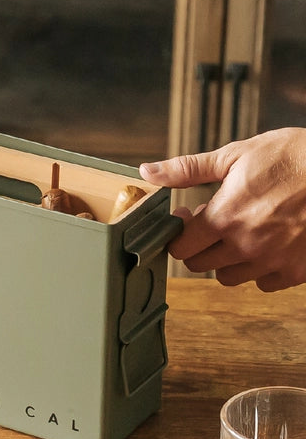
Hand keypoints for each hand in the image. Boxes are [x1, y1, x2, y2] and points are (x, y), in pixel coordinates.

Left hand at [139, 128, 305, 291]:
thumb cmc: (293, 158)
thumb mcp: (235, 155)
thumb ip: (187, 169)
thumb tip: (148, 172)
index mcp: (225, 217)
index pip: (181, 247)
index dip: (178, 232)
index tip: (187, 216)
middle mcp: (246, 245)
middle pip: (200, 264)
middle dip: (199, 245)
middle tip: (213, 221)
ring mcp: (273, 261)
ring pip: (230, 277)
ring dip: (226, 259)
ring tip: (240, 231)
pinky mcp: (298, 272)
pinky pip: (264, 283)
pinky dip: (259, 269)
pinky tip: (266, 244)